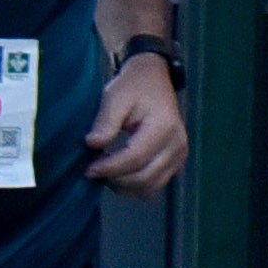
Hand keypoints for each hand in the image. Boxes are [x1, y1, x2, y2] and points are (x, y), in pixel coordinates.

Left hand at [85, 53, 189, 192]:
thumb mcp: (114, 97)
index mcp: (164, 127)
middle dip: (115, 179)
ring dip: (124, 186)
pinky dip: (134, 185)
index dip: (110, 168)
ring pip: (150, 186)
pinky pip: (154, 184)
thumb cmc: (132, 87)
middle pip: (144, 177)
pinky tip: (117, 173)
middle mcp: (177, 145)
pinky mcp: (175, 162)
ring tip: (104, 171)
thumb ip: (106, 122)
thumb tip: (93, 144)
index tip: (88, 169)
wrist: (153, 80)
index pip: (136, 157)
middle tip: (92, 171)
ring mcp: (178, 156)